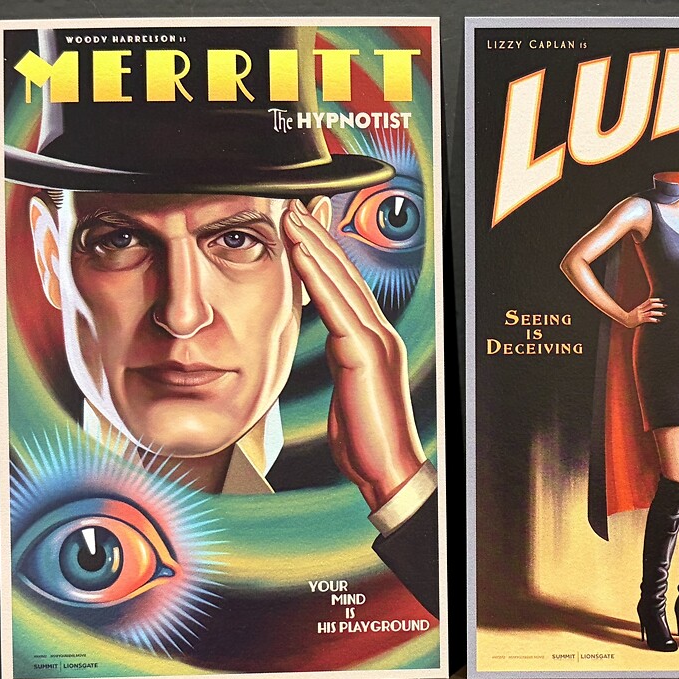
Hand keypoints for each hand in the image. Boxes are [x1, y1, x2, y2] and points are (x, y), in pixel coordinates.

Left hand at [283, 202, 427, 510]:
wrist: (388, 472)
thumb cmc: (366, 441)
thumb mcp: (347, 391)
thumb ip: (342, 362)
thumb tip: (332, 348)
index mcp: (374, 342)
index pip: (347, 287)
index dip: (325, 254)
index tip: (303, 227)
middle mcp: (380, 334)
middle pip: (346, 275)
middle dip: (319, 237)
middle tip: (294, 206)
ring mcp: (377, 343)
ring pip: (342, 283)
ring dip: (314, 246)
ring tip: (291, 218)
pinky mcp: (365, 357)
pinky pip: (337, 309)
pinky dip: (317, 278)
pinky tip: (300, 255)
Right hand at [619, 297, 664, 327]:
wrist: (624, 320)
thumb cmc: (630, 317)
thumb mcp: (637, 311)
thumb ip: (643, 310)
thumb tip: (649, 311)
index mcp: (640, 306)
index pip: (649, 301)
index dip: (656, 300)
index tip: (662, 300)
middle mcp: (641, 309)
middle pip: (651, 305)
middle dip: (659, 305)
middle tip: (665, 305)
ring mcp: (641, 315)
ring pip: (651, 312)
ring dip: (658, 313)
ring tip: (664, 313)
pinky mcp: (640, 320)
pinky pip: (648, 319)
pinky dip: (654, 319)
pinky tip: (658, 320)